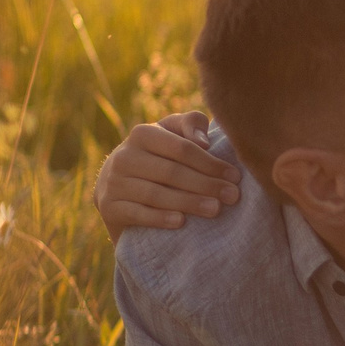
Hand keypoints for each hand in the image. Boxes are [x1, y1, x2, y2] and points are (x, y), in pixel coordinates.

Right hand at [94, 112, 239, 241]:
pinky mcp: (109, 207)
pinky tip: (181, 222)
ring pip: (155, 194)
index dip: (210, 163)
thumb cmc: (159, 156)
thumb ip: (191, 124)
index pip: (182, 148)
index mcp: (142, 134)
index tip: (235, 176)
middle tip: (232, 196)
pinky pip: (136, 213)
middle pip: (171, 172)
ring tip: (215, 210)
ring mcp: (113, 182)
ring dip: (188, 202)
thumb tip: (203, 141)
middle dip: (206, 184)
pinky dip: (159, 218)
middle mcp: (123, 156)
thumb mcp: (172, 133)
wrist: (118, 186)